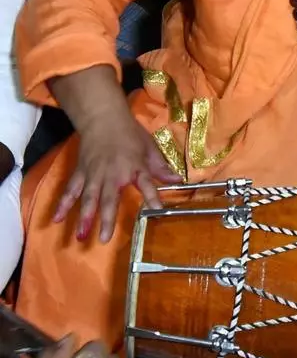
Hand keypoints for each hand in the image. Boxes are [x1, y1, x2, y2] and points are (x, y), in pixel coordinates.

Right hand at [54, 111, 180, 243]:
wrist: (103, 118)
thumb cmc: (130, 134)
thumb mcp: (150, 148)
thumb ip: (161, 167)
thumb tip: (178, 180)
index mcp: (134, 167)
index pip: (146, 184)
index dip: (152, 197)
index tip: (157, 211)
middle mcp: (113, 174)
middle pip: (109, 199)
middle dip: (107, 219)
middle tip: (104, 239)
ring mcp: (94, 175)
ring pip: (88, 198)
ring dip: (84, 217)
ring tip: (81, 236)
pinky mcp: (80, 173)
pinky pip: (71, 190)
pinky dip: (63, 204)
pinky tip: (57, 218)